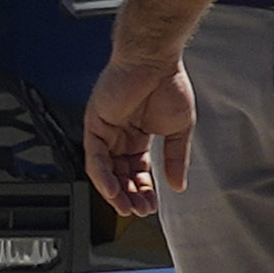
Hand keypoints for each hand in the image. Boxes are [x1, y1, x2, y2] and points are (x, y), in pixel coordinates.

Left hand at [80, 46, 196, 216]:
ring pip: (105, 171)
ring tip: (128, 208)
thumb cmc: (169, 84)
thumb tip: (179, 185)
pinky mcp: (94, 125)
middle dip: (130, 195)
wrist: (157, 61)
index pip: (137, 170)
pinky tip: (114, 192)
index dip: (144, 189)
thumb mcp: (178, 129)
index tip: (152, 205)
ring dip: (116, 192)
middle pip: (120, 174)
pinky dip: (103, 177)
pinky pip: (94, 157)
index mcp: (138, 136)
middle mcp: (119, 136)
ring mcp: (105, 131)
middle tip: (140, 211)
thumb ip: (175, 158)